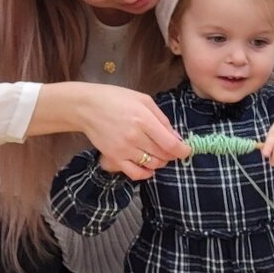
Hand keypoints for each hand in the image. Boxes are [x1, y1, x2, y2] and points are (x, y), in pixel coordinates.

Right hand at [31, 82, 190, 179]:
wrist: (86, 107)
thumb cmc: (116, 99)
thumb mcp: (144, 100)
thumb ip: (162, 119)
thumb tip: (177, 138)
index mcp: (144, 120)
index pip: (170, 144)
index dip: (183, 150)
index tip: (187, 150)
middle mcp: (135, 137)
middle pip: (163, 155)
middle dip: (171, 154)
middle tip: (169, 148)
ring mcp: (123, 150)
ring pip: (152, 165)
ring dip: (160, 162)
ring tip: (157, 153)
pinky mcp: (114, 158)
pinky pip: (136, 173)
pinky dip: (146, 173)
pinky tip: (148, 166)